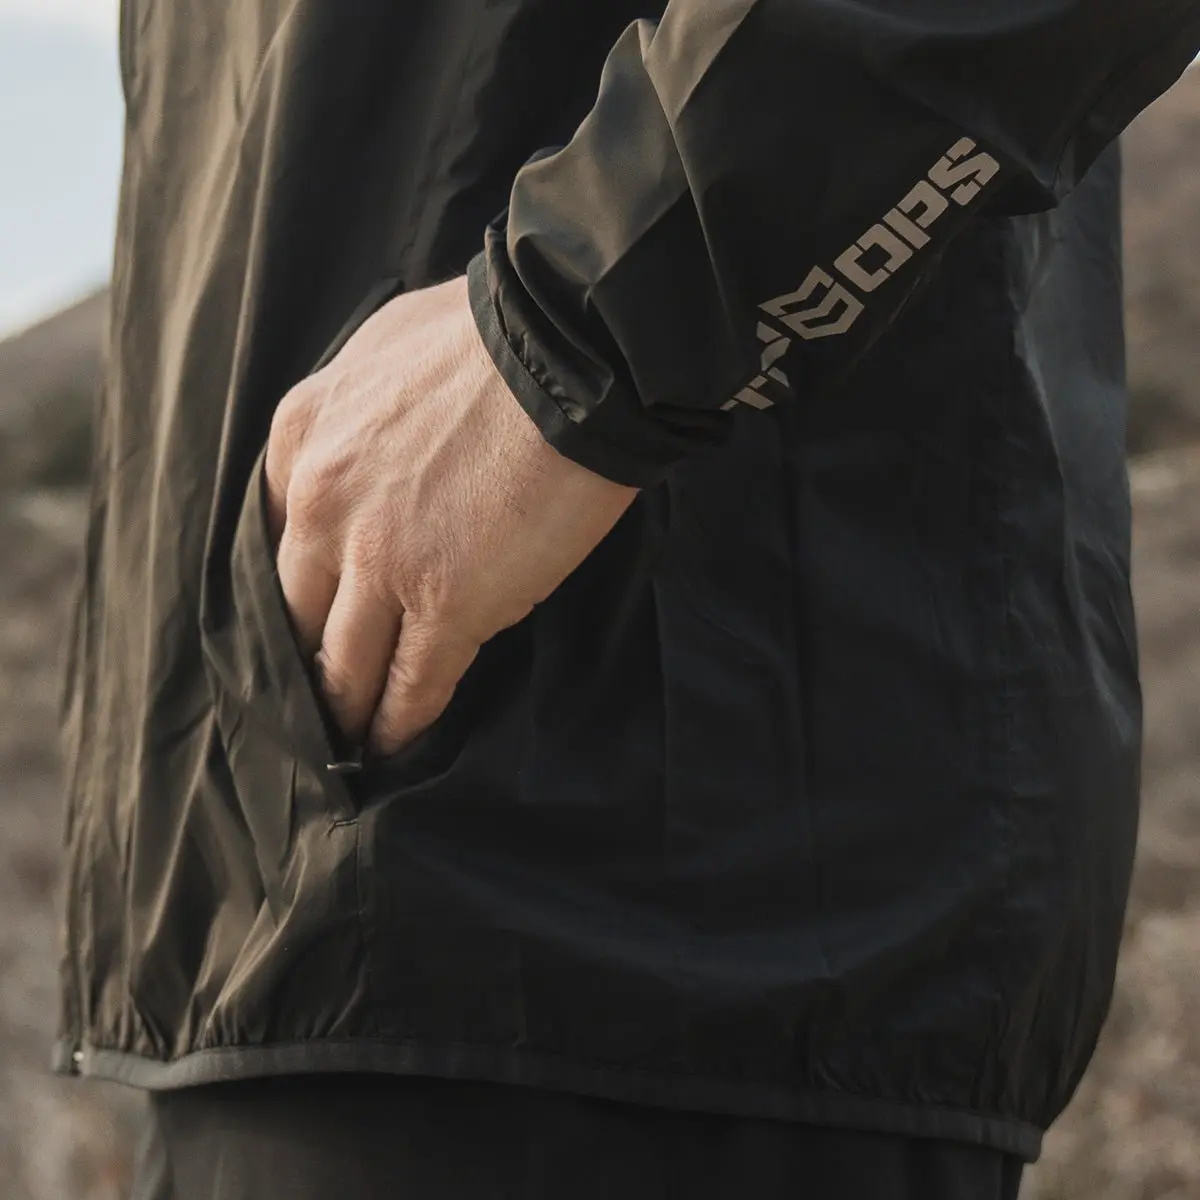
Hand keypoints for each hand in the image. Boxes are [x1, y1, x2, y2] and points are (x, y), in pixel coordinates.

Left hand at [264, 275, 636, 756]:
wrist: (567, 347)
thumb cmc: (499, 334)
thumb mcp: (387, 344)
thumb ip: (357, 402)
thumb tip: (377, 433)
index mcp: (304, 435)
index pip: (277, 535)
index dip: (295, 586)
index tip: (307, 615)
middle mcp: (323, 504)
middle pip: (296, 610)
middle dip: (304, 658)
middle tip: (313, 696)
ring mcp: (380, 561)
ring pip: (343, 661)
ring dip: (345, 706)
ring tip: (349, 740)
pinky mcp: (446, 604)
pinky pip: (411, 683)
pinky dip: (400, 722)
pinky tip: (395, 744)